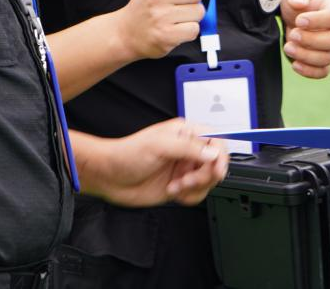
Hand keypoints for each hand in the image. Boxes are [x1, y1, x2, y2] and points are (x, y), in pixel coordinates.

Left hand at [89, 120, 229, 207]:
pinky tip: (173, 191)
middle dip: (204, 175)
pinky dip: (188, 196)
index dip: (221, 155)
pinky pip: (196, 194)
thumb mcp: (159, 145)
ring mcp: (183, 169)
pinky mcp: (178, 186)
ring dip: (194, 187)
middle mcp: (187, 151)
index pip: (216, 140)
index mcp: (185, 133)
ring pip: (207, 181)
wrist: (109, 177)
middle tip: (188, 180)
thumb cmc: (126, 154)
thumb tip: (212, 153)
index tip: (216, 168)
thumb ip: (188, 148)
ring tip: (176, 185)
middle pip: (215, 164)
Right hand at [116, 0, 215, 59]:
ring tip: (175, 18)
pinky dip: (188, 31)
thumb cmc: (149, 4)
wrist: (127, 33)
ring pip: (199, 11)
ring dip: (192, 16)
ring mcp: (160, 17)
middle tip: (176, 5)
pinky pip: (194, 29)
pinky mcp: (166, 36)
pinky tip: (175, 29)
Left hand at [280, 0, 329, 78]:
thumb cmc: (301, 1)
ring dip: (306, 56)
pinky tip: (295, 64)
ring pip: (327, 58)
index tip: (299, 20)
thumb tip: (298, 2)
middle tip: (292, 34)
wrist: (303, 16)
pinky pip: (323, 71)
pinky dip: (310, 71)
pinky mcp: (325, 61)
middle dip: (311, 40)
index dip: (317, 20)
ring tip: (288, 47)